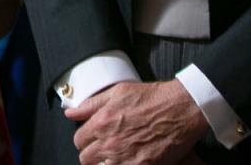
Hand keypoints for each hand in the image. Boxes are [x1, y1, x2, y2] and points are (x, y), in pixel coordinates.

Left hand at [65, 80, 207, 164]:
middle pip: (86, 159)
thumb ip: (90, 104)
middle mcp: (110, 143)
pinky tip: (126, 160)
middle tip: (102, 149)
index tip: (93, 137)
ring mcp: (125, 158)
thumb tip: (70, 113)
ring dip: (104, 163)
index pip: (79, 140)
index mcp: (101, 123)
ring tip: (114, 157)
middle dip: (92, 153)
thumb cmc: (151, 97)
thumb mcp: (117, 92)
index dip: (85, 138)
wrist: (180, 109)